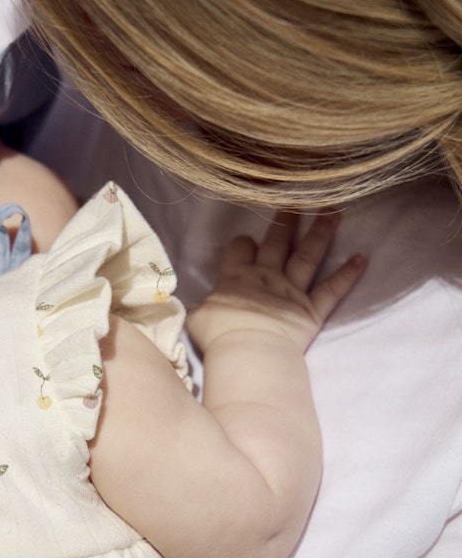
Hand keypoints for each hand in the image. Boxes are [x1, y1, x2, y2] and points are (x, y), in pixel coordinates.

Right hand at [187, 212, 365, 353]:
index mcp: (236, 277)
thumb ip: (199, 306)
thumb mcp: (195, 318)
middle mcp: (266, 277)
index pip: (240, 249)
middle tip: (296, 204)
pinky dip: (348, 274)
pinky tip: (362, 258)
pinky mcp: (312, 310)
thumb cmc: (218, 336)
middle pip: (277, 242)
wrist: (248, 353)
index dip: (243, 244)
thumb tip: (197, 305)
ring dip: (321, 233)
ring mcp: (292, 291)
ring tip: (333, 211)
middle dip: (286, 221)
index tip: (246, 244)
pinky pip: (332, 289)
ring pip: (308, 255)